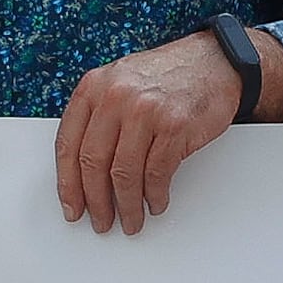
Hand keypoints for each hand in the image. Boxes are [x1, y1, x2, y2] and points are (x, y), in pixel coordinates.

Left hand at [54, 30, 254, 235]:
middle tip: (101, 221)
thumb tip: (83, 172)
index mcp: (94, 87)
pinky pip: (157, 173)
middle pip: (93, 163)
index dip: (67, 184)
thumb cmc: (167, 77)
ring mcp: (145, 110)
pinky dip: (155, 195)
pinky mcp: (175, 125)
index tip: (72, 207)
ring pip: (124, 173)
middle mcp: (116, 96)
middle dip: (96, 201)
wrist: (215, 61)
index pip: (68, 145)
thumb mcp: (120, 83)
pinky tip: (155, 202)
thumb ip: (98, 117)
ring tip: (131, 220)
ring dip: (127, 206)